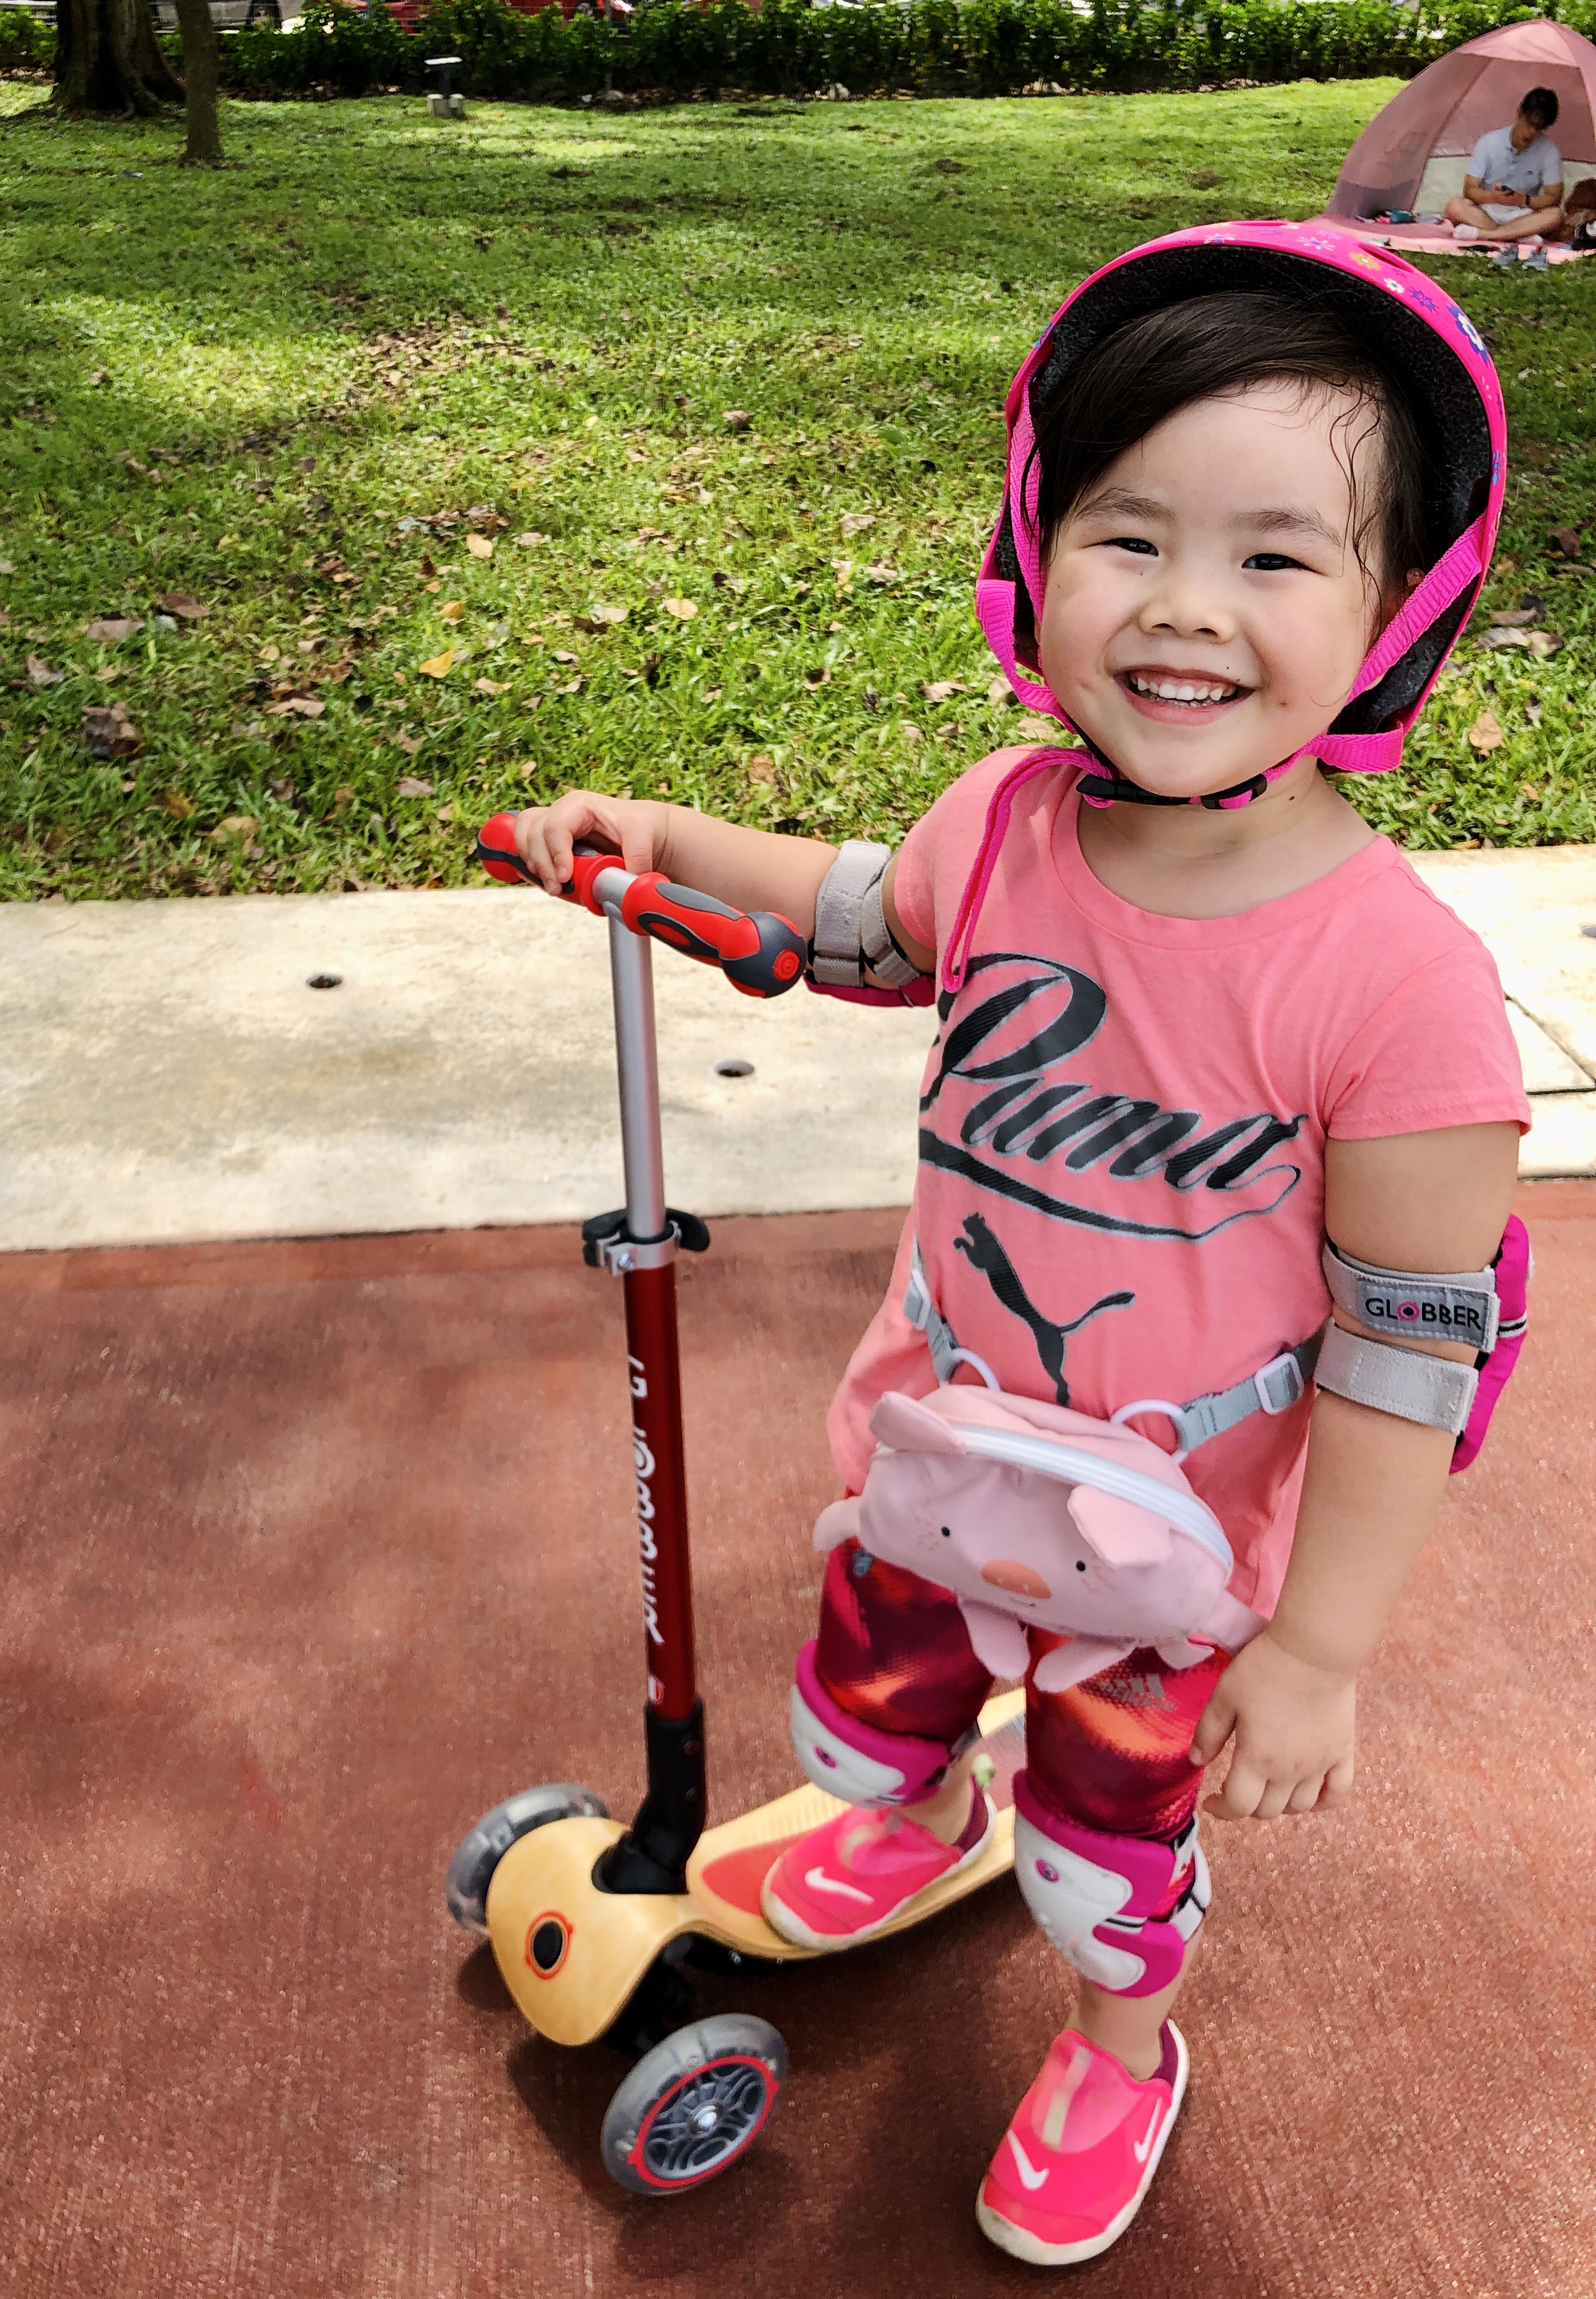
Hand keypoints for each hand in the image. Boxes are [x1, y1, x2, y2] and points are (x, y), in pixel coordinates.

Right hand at [511, 790, 668, 895]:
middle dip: (541, 863)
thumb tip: (626, 887)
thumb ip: (637, 857)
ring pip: (524, 838)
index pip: (554, 827)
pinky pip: (528, 848)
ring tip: (552, 886)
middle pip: (533, 833)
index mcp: (579, 805)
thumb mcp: (644, 836)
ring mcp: (554, 827)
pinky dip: (532, 865)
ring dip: (533, 864)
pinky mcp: (553, 843)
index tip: (566, 876)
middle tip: (557, 888)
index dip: (556, 853)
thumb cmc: (643, 826)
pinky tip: (547, 880)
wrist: (647, 832)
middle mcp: (562, 813)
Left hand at [1188, 1630, 1355, 1820]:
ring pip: (1300, 1806)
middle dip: (1247, 1805)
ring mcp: (1320, 1765)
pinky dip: (1323, 1802)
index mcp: (1257, 1760)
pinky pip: (1338, 1793)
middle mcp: (1290, 1772)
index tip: (1211, 1801)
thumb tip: (1196, 1762)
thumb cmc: (1264, 1670)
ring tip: (1268, 1787)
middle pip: (1268, 1810)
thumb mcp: (1224, 1697)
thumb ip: (1208, 1733)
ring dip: (1280, 1804)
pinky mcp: (1343, 1753)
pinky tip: (1311, 1794)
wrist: (1315, 1652)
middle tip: (1237, 1785)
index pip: (1238, 1805)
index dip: (1221, 1809)